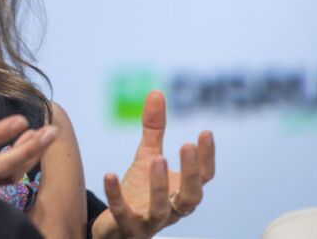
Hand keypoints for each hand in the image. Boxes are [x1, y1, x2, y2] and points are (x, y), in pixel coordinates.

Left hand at [92, 90, 215, 238]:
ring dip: (160, 186)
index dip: (207, 156)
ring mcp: (150, 221)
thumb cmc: (140, 190)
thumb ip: (154, 128)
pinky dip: (116, 195)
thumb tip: (157, 91)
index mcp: (181, 191)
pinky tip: (109, 174)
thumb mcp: (147, 155)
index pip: (204, 177)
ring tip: (157, 159)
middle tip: (186, 145)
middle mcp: (172, 209)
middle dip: (191, 172)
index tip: (205, 131)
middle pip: (190, 197)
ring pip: (161, 210)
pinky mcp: (126, 227)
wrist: (116, 225)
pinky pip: (122, 212)